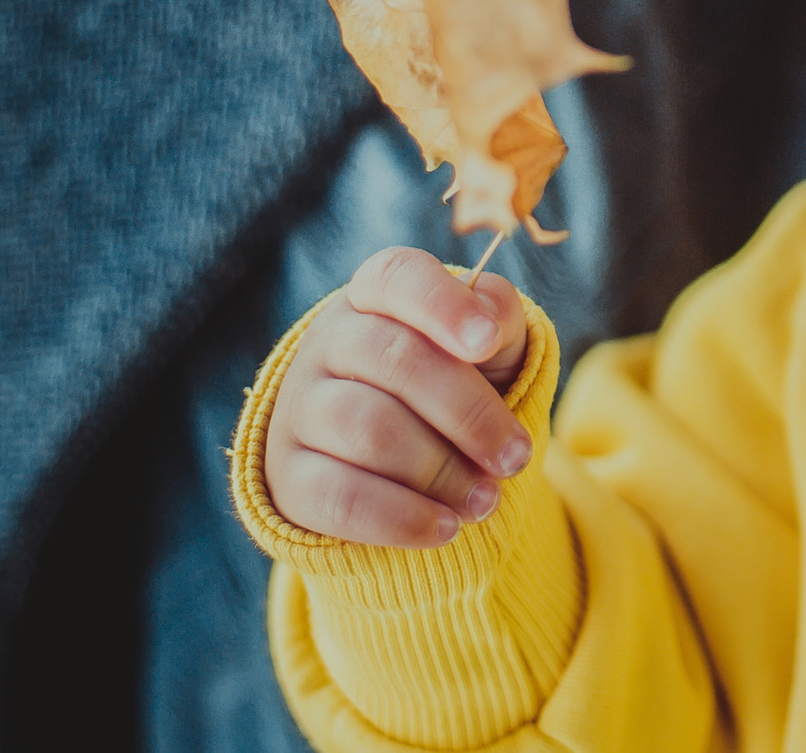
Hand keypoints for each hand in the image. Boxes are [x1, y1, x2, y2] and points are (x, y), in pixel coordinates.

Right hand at [262, 248, 533, 547]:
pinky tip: (444, 528)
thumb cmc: (449, 381)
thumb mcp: (482, 345)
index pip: (398, 277)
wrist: (394, 459)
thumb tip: (490, 322)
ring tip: (487, 499)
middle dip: (469, 414)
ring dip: (441, 470)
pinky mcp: (288, 477)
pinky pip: (340, 497)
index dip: (443, 305)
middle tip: (516, 457)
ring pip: (369, 431)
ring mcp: (299, 409)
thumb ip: (496, 319)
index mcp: (375, 295)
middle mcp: (327, 343)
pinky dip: (401, 517)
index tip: (486, 341)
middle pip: (395, 362)